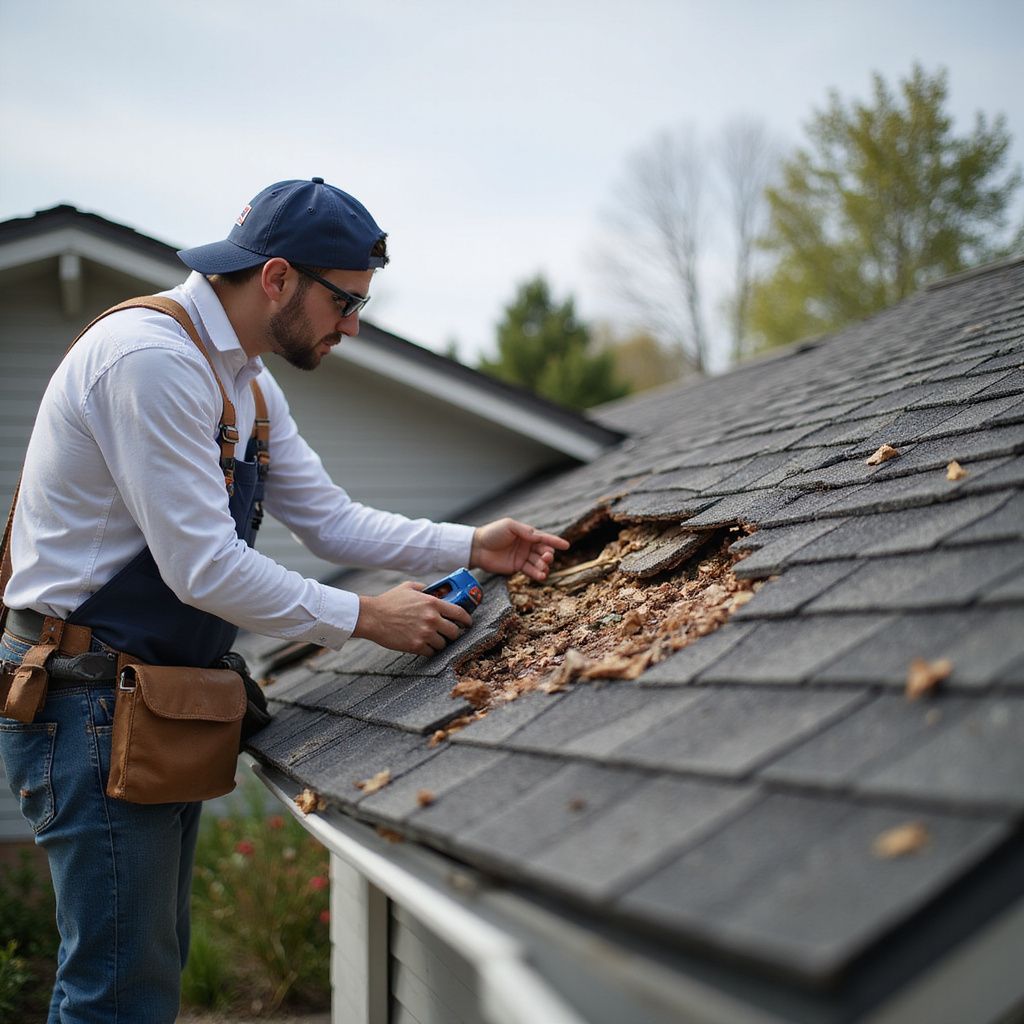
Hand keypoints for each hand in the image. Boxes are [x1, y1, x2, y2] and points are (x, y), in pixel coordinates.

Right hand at [352, 581, 472, 655]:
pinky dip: (429, 650)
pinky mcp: (416, 646)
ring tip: (434, 640)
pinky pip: (431, 652)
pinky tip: (424, 646)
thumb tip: (435, 591)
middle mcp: (432, 619)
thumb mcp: (409, 587)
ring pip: (444, 644)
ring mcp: (425, 634)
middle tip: (449, 634)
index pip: (460, 613)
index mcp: (433, 603)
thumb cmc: (389, 601)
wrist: (372, 617)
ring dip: (440, 643)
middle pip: (455, 632)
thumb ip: (425, 588)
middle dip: (453, 633)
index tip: (467, 623)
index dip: (467, 620)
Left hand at [470, 518, 569, 580]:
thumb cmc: (492, 533)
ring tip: (544, 569)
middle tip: (547, 558)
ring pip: (539, 562)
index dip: (556, 541)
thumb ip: (524, 531)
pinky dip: (537, 574)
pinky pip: (530, 571)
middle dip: (548, 555)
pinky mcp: (517, 567)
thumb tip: (538, 537)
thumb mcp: (509, 526)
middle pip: (544, 551)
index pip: (544, 538)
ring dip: (544, 566)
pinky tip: (541, 576)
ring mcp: (523, 557)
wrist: (477, 547)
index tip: (566, 545)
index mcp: (527, 534)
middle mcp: (527, 545)